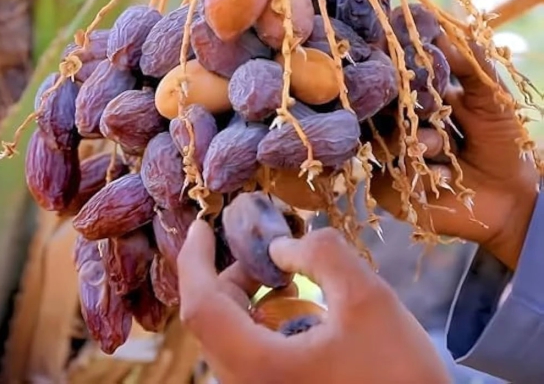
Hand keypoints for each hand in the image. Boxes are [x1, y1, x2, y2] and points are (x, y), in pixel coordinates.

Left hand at [178, 221, 450, 383]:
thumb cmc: (399, 376)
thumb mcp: (368, 300)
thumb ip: (323, 256)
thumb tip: (282, 246)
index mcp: (257, 367)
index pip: (201, 307)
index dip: (196, 260)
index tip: (201, 226)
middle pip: (214, 319)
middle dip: (234, 274)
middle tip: (263, 248)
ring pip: (232, 336)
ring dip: (250, 298)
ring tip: (286, 276)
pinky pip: (251, 353)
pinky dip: (264, 321)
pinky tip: (299, 309)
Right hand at [371, 35, 539, 268]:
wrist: (509, 200)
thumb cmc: (504, 146)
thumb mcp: (494, 100)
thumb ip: (473, 66)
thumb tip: (445, 31)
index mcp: (420, 97)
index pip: (398, 73)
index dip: (395, 59)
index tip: (394, 44)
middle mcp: (398, 122)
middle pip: (380, 103)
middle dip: (402, 103)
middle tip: (425, 105)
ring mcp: (389, 153)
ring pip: (382, 137)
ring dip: (420, 141)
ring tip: (446, 150)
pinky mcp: (386, 185)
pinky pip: (390, 172)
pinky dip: (422, 174)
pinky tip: (445, 180)